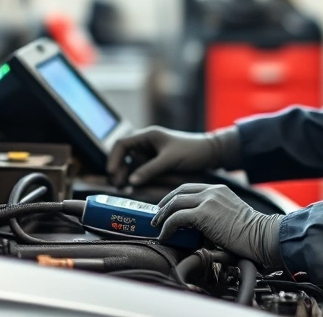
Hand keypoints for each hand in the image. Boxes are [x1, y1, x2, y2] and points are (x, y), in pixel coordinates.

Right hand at [107, 126, 233, 186]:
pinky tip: (135, 186)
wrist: (210, 153)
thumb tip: (131, 181)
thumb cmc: (191, 151)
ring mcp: (151, 153)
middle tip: (118, 185)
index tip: (112, 173)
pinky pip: (140, 169)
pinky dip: (136, 177)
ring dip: (126, 174)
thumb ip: (150, 170)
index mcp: (147, 136)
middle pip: (123, 155)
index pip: (121, 143)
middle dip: (118, 169)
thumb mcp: (169, 160)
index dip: (113, 158)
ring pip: (131, 164)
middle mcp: (146, 143)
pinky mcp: (156, 162)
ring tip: (124, 187)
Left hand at [152, 183, 282, 269]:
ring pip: (175, 203)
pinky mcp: (204, 213)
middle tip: (157, 217)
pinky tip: (165, 236)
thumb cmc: (250, 234)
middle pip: (179, 192)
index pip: (189, 188)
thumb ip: (213, 215)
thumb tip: (195, 229)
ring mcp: (208, 200)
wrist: (261, 236)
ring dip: (162, 216)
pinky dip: (167, 227)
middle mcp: (212, 191)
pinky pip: (177, 218)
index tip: (166, 207)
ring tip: (157, 227)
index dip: (175, 197)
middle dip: (164, 205)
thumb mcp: (230, 216)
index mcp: (219, 190)